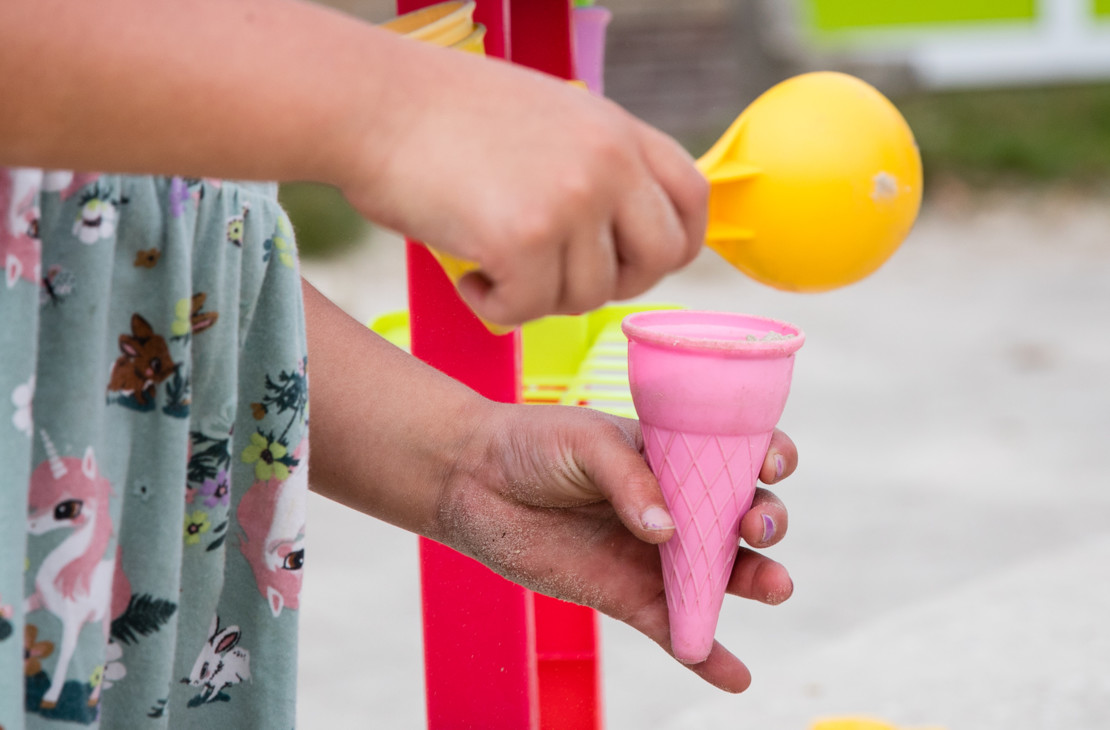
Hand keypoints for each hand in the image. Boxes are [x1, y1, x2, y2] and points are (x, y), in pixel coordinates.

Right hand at [340, 33, 707, 326]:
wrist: (372, 103)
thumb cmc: (442, 116)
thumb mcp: (547, 118)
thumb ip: (595, 166)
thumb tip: (617, 236)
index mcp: (617, 129)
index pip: (692, 201)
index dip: (673, 246)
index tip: (632, 264)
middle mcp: (607, 162)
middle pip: (657, 261)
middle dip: (611, 285)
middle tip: (556, 278)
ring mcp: (571, 200)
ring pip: (588, 296)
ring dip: (538, 296)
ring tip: (491, 262)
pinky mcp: (524, 238)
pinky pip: (528, 311)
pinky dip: (494, 307)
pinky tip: (468, 275)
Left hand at [431, 402, 796, 692]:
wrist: (475, 482)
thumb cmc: (533, 446)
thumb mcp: (585, 442)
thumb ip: (629, 479)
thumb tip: (666, 531)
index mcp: (673, 454)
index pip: (737, 456)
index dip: (768, 459)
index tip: (771, 465)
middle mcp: (676, 505)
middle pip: (742, 518)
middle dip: (767, 521)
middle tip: (756, 526)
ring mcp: (655, 554)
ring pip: (721, 575)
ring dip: (757, 582)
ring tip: (776, 587)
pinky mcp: (627, 595)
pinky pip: (675, 628)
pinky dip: (708, 655)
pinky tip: (736, 676)